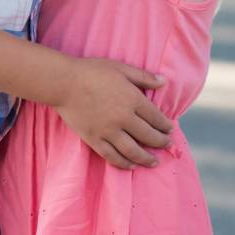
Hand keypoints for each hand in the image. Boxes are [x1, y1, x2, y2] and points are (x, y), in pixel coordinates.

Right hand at [55, 58, 172, 169]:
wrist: (64, 83)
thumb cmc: (92, 71)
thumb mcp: (120, 68)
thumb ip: (143, 76)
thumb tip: (165, 81)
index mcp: (132, 99)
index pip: (155, 117)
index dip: (165, 125)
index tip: (170, 129)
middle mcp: (123, 118)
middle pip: (148, 136)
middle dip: (161, 142)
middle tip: (168, 146)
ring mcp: (108, 131)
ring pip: (133, 151)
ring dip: (146, 158)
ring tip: (154, 162)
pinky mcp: (94, 139)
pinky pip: (112, 156)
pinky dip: (124, 163)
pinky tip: (131, 165)